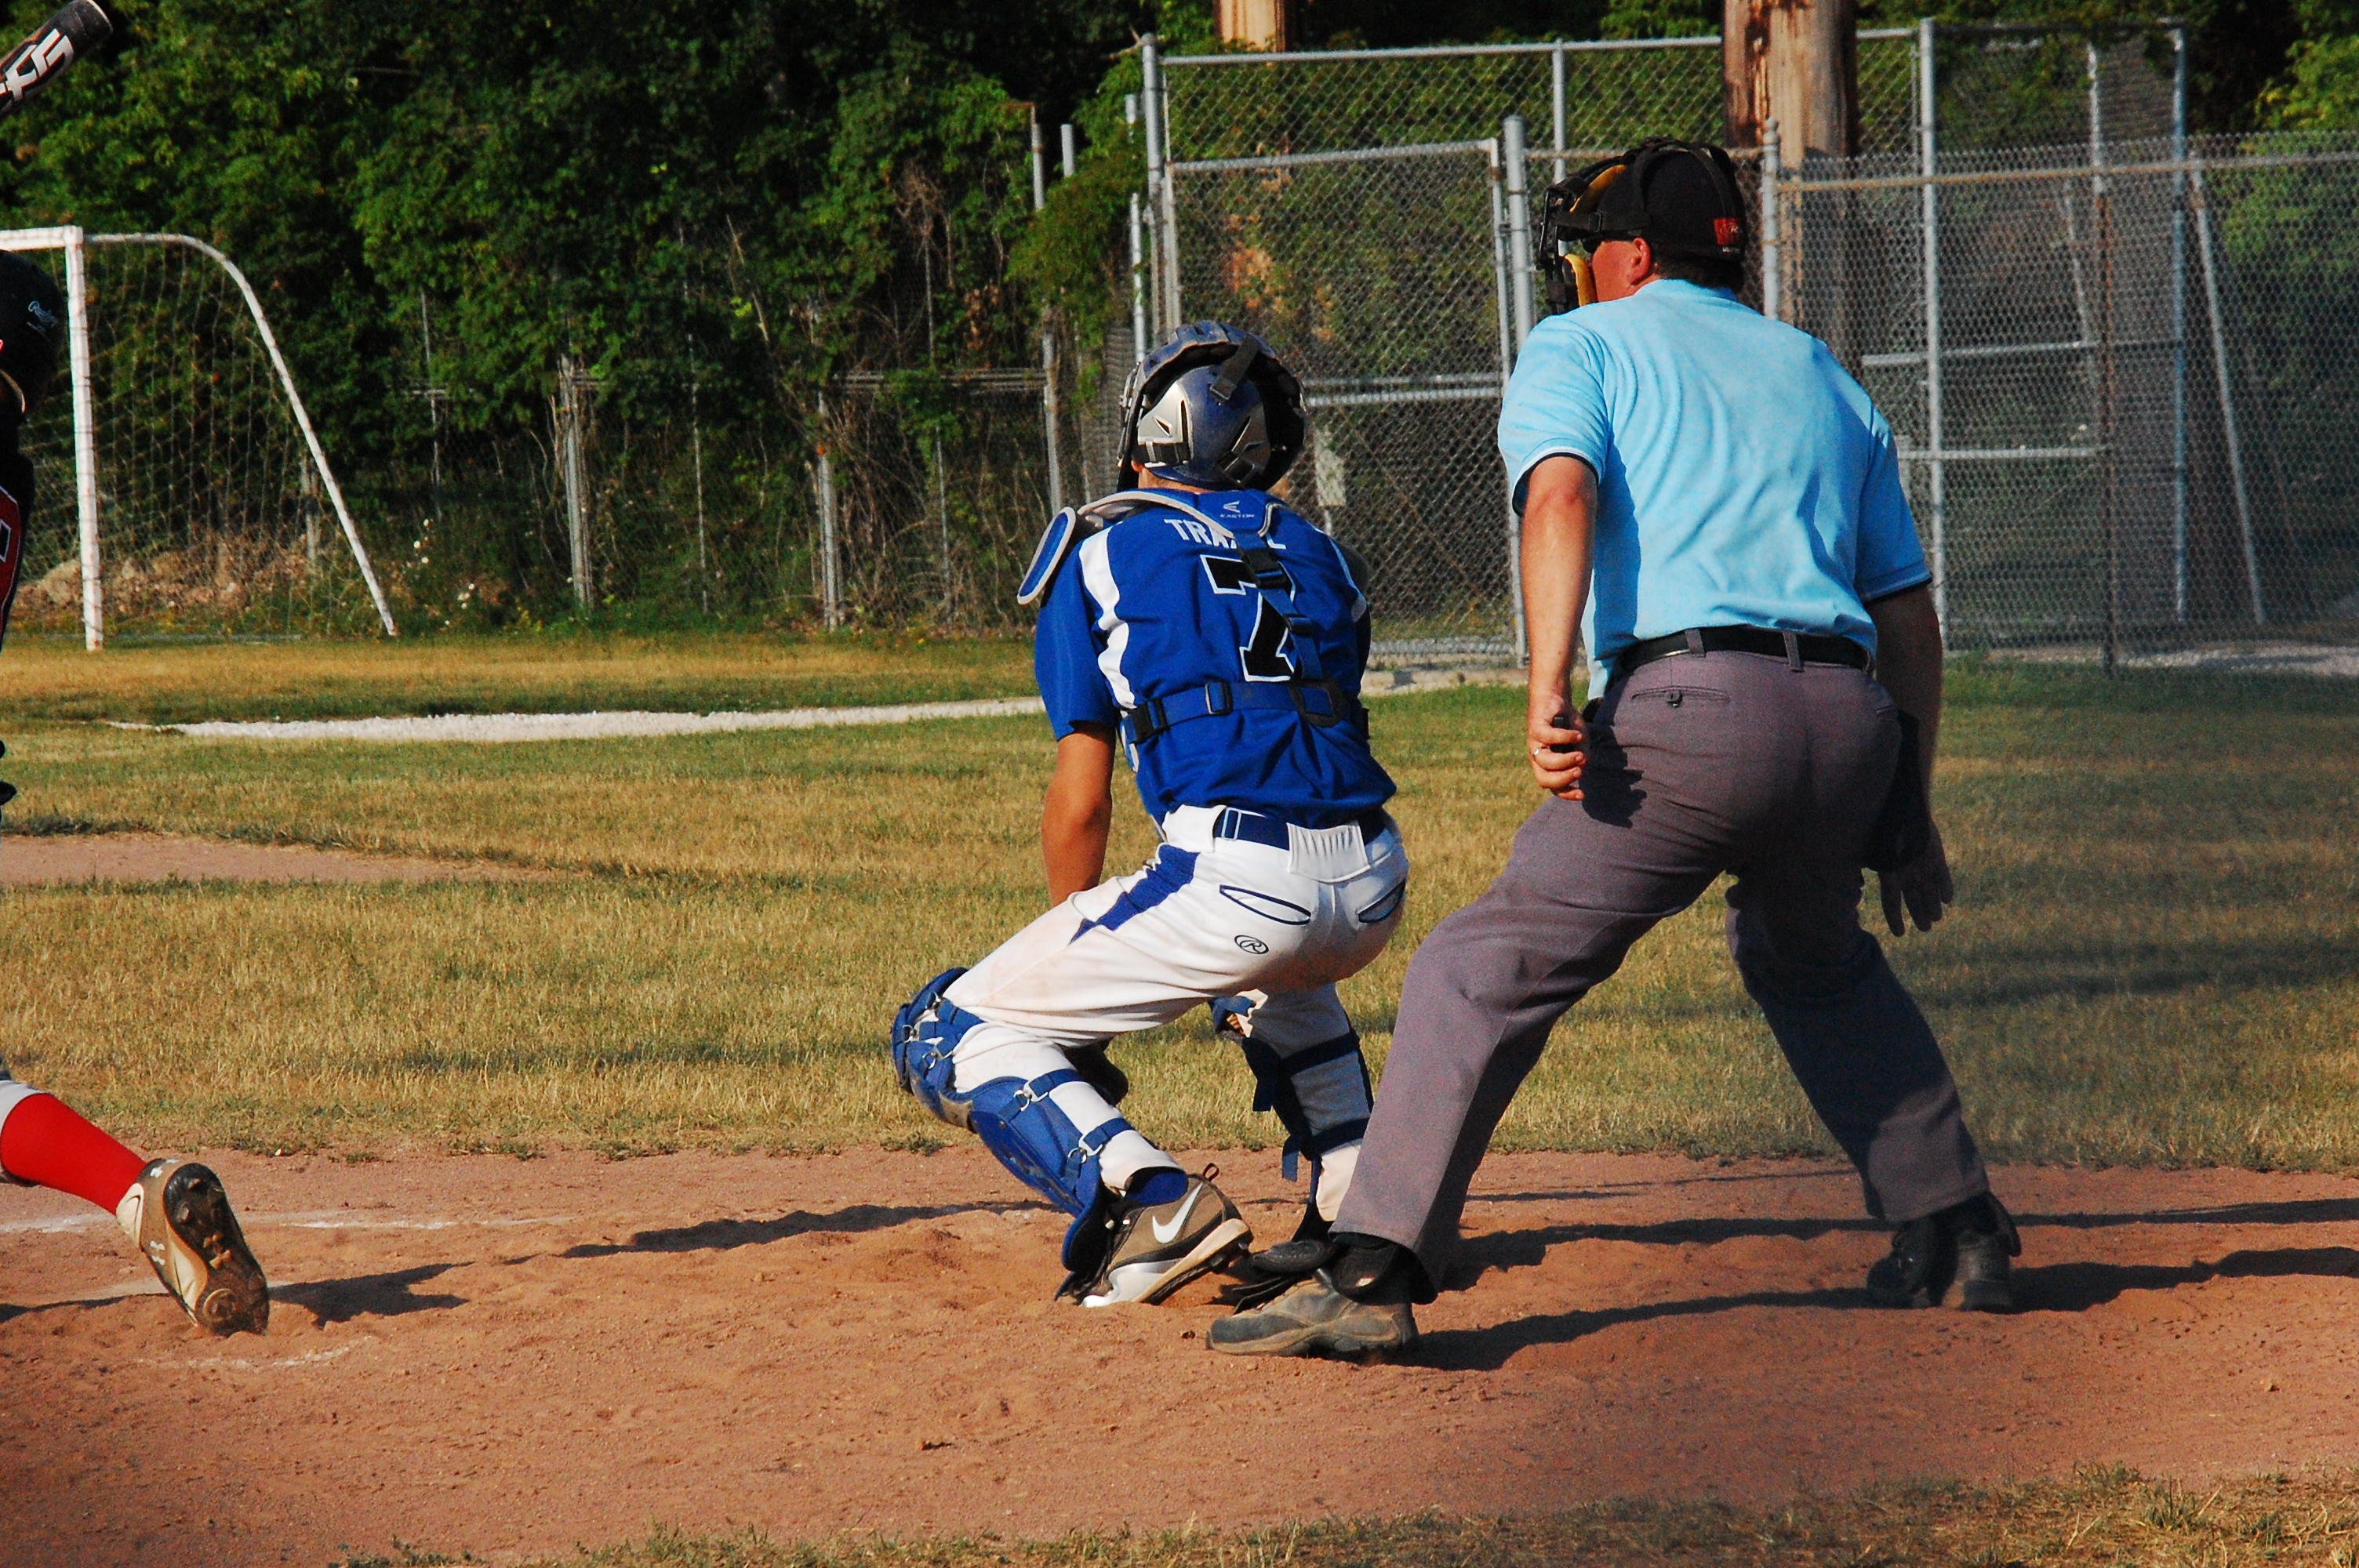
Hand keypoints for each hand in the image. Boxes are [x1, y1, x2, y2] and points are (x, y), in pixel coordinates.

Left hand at [1526, 691, 1586, 799]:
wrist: (1556, 698)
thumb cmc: (1567, 723)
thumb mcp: (1581, 742)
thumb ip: (1583, 755)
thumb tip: (1582, 764)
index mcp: (1547, 765)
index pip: (1553, 786)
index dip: (1566, 794)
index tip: (1582, 794)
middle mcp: (1538, 756)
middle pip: (1543, 780)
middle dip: (1563, 779)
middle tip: (1578, 771)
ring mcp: (1534, 743)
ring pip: (1545, 762)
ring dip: (1565, 761)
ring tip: (1580, 755)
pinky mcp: (1535, 728)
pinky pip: (1549, 737)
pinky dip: (1566, 737)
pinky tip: (1577, 734)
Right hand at [1877, 820, 1953, 935]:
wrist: (1906, 808)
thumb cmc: (1887, 829)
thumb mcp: (1878, 853)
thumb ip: (1877, 870)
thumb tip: (1873, 890)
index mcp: (1890, 873)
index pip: (1890, 901)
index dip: (1894, 918)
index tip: (1900, 934)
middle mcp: (1907, 872)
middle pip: (1913, 899)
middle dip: (1919, 914)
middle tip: (1926, 929)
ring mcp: (1923, 865)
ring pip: (1928, 890)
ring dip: (1932, 905)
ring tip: (1936, 919)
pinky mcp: (1937, 856)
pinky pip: (1943, 875)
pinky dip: (1945, 886)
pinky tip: (1947, 900)